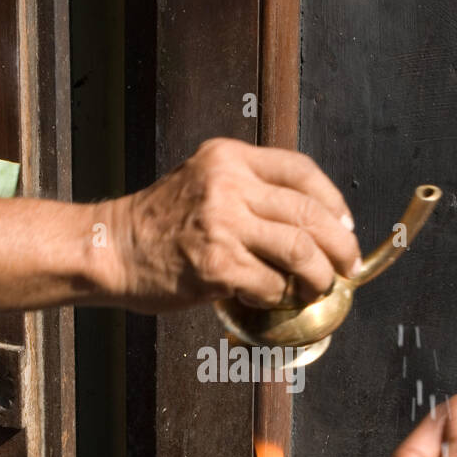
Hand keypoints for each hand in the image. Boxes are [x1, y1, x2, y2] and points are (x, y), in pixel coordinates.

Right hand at [101, 138, 360, 311]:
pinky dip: (279, 296)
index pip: (301, 170)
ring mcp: (223, 224)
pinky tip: (269, 298)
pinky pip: (271, 284)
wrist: (110, 248)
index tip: (345, 224)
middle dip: (340, 246)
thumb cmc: (156, 224)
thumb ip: (248, 191)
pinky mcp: (217, 264)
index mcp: (228, 158)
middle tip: (346, 266)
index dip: (333, 201)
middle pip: (310, 213)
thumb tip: (307, 225)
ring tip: (317, 288)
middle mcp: (228, 184)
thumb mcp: (203, 182)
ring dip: (319, 276)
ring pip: (300, 250)